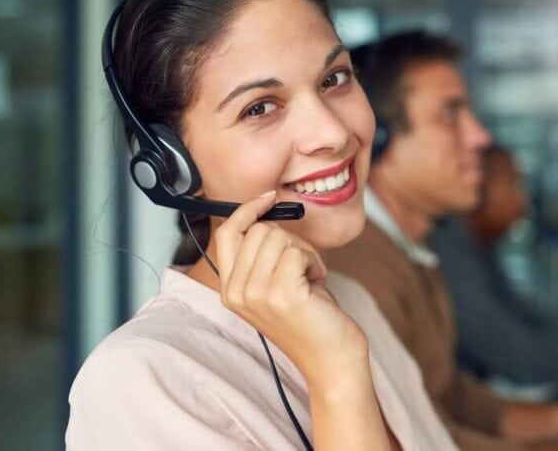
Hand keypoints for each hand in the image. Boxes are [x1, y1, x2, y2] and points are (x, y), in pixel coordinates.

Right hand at [213, 191, 368, 386]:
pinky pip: (296, 250)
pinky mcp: (281, 294)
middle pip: (258, 230)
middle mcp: (236, 292)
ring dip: (304, 251)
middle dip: (289, 239)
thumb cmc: (311, 317)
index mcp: (230, 290)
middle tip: (303, 268)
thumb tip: (264, 213)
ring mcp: (256, 294)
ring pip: (278, 236)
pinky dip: (314, 261)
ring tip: (309, 278)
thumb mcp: (275, 284)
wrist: (331, 359)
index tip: (269, 197)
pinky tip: (317, 283)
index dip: (246, 210)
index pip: (226, 234)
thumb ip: (262, 256)